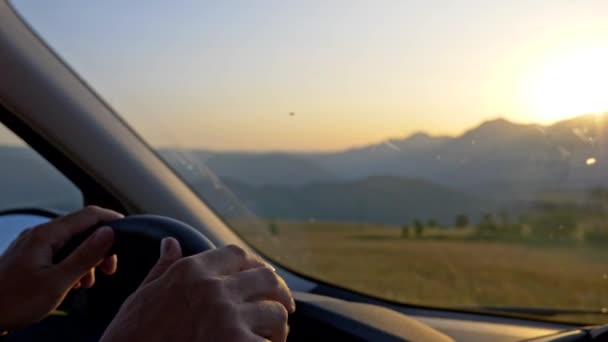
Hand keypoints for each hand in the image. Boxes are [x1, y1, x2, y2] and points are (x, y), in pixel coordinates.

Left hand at [0, 206, 122, 329]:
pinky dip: (72, 263)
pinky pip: (59, 252)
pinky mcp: (29, 257)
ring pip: (71, 242)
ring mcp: (32, 245)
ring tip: (89, 281)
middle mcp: (39, 235)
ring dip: (87, 258)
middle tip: (110, 268)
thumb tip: (108, 233)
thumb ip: (85, 256)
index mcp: (46, 235)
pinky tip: (73, 282)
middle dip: (100, 245)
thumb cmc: (13, 302)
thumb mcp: (58, 281)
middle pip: (81, 228)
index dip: (112, 220)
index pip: (88, 215)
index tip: (129, 230)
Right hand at [101, 242, 294, 341]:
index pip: (236, 254)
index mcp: (190, 272)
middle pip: (264, 276)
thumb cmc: (128, 339)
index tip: (260, 277)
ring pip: (274, 311)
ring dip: (278, 325)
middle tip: (283, 305)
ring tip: (274, 336)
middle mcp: (212, 289)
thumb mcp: (140, 298)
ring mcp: (226, 318)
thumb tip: (171, 242)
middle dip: (278, 291)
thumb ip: (163, 269)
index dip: (253, 265)